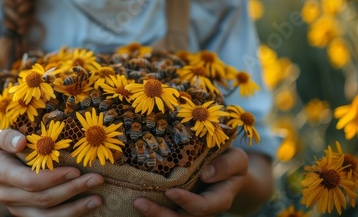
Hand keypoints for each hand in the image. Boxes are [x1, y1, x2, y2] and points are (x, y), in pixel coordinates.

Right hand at [0, 128, 103, 216]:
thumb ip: (7, 137)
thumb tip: (21, 141)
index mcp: (4, 175)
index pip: (31, 182)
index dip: (54, 178)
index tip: (76, 170)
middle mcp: (9, 196)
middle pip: (44, 200)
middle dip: (72, 190)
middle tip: (96, 179)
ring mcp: (17, 208)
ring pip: (47, 216)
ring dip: (74, 210)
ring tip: (97, 200)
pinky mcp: (25, 214)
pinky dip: (68, 216)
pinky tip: (86, 209)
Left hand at [133, 148, 248, 216]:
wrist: (228, 169)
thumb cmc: (231, 161)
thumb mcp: (238, 159)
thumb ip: (227, 165)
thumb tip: (206, 174)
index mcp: (219, 199)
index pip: (203, 207)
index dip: (187, 202)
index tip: (171, 192)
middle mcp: (203, 208)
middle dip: (160, 214)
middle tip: (139, 202)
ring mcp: (188, 208)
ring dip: (152, 214)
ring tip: (135, 203)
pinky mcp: (177, 204)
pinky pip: (164, 210)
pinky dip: (151, 209)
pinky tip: (133, 199)